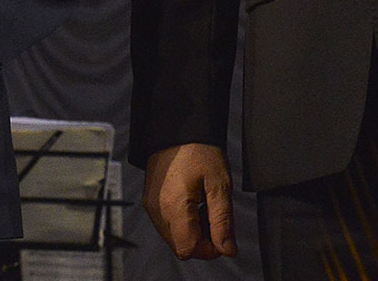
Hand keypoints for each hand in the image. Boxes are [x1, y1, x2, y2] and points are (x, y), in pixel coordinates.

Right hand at [143, 143, 236, 259]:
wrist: (177, 128)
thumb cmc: (198, 150)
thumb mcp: (219, 185)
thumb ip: (223, 221)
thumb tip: (228, 250)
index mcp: (173, 207)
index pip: (189, 250)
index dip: (210, 249)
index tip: (222, 235)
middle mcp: (157, 210)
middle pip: (181, 248)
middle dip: (202, 241)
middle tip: (215, 216)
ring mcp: (151, 206)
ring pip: (174, 238)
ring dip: (193, 232)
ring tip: (204, 206)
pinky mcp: (150, 202)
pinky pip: (167, 225)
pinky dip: (182, 223)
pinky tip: (193, 203)